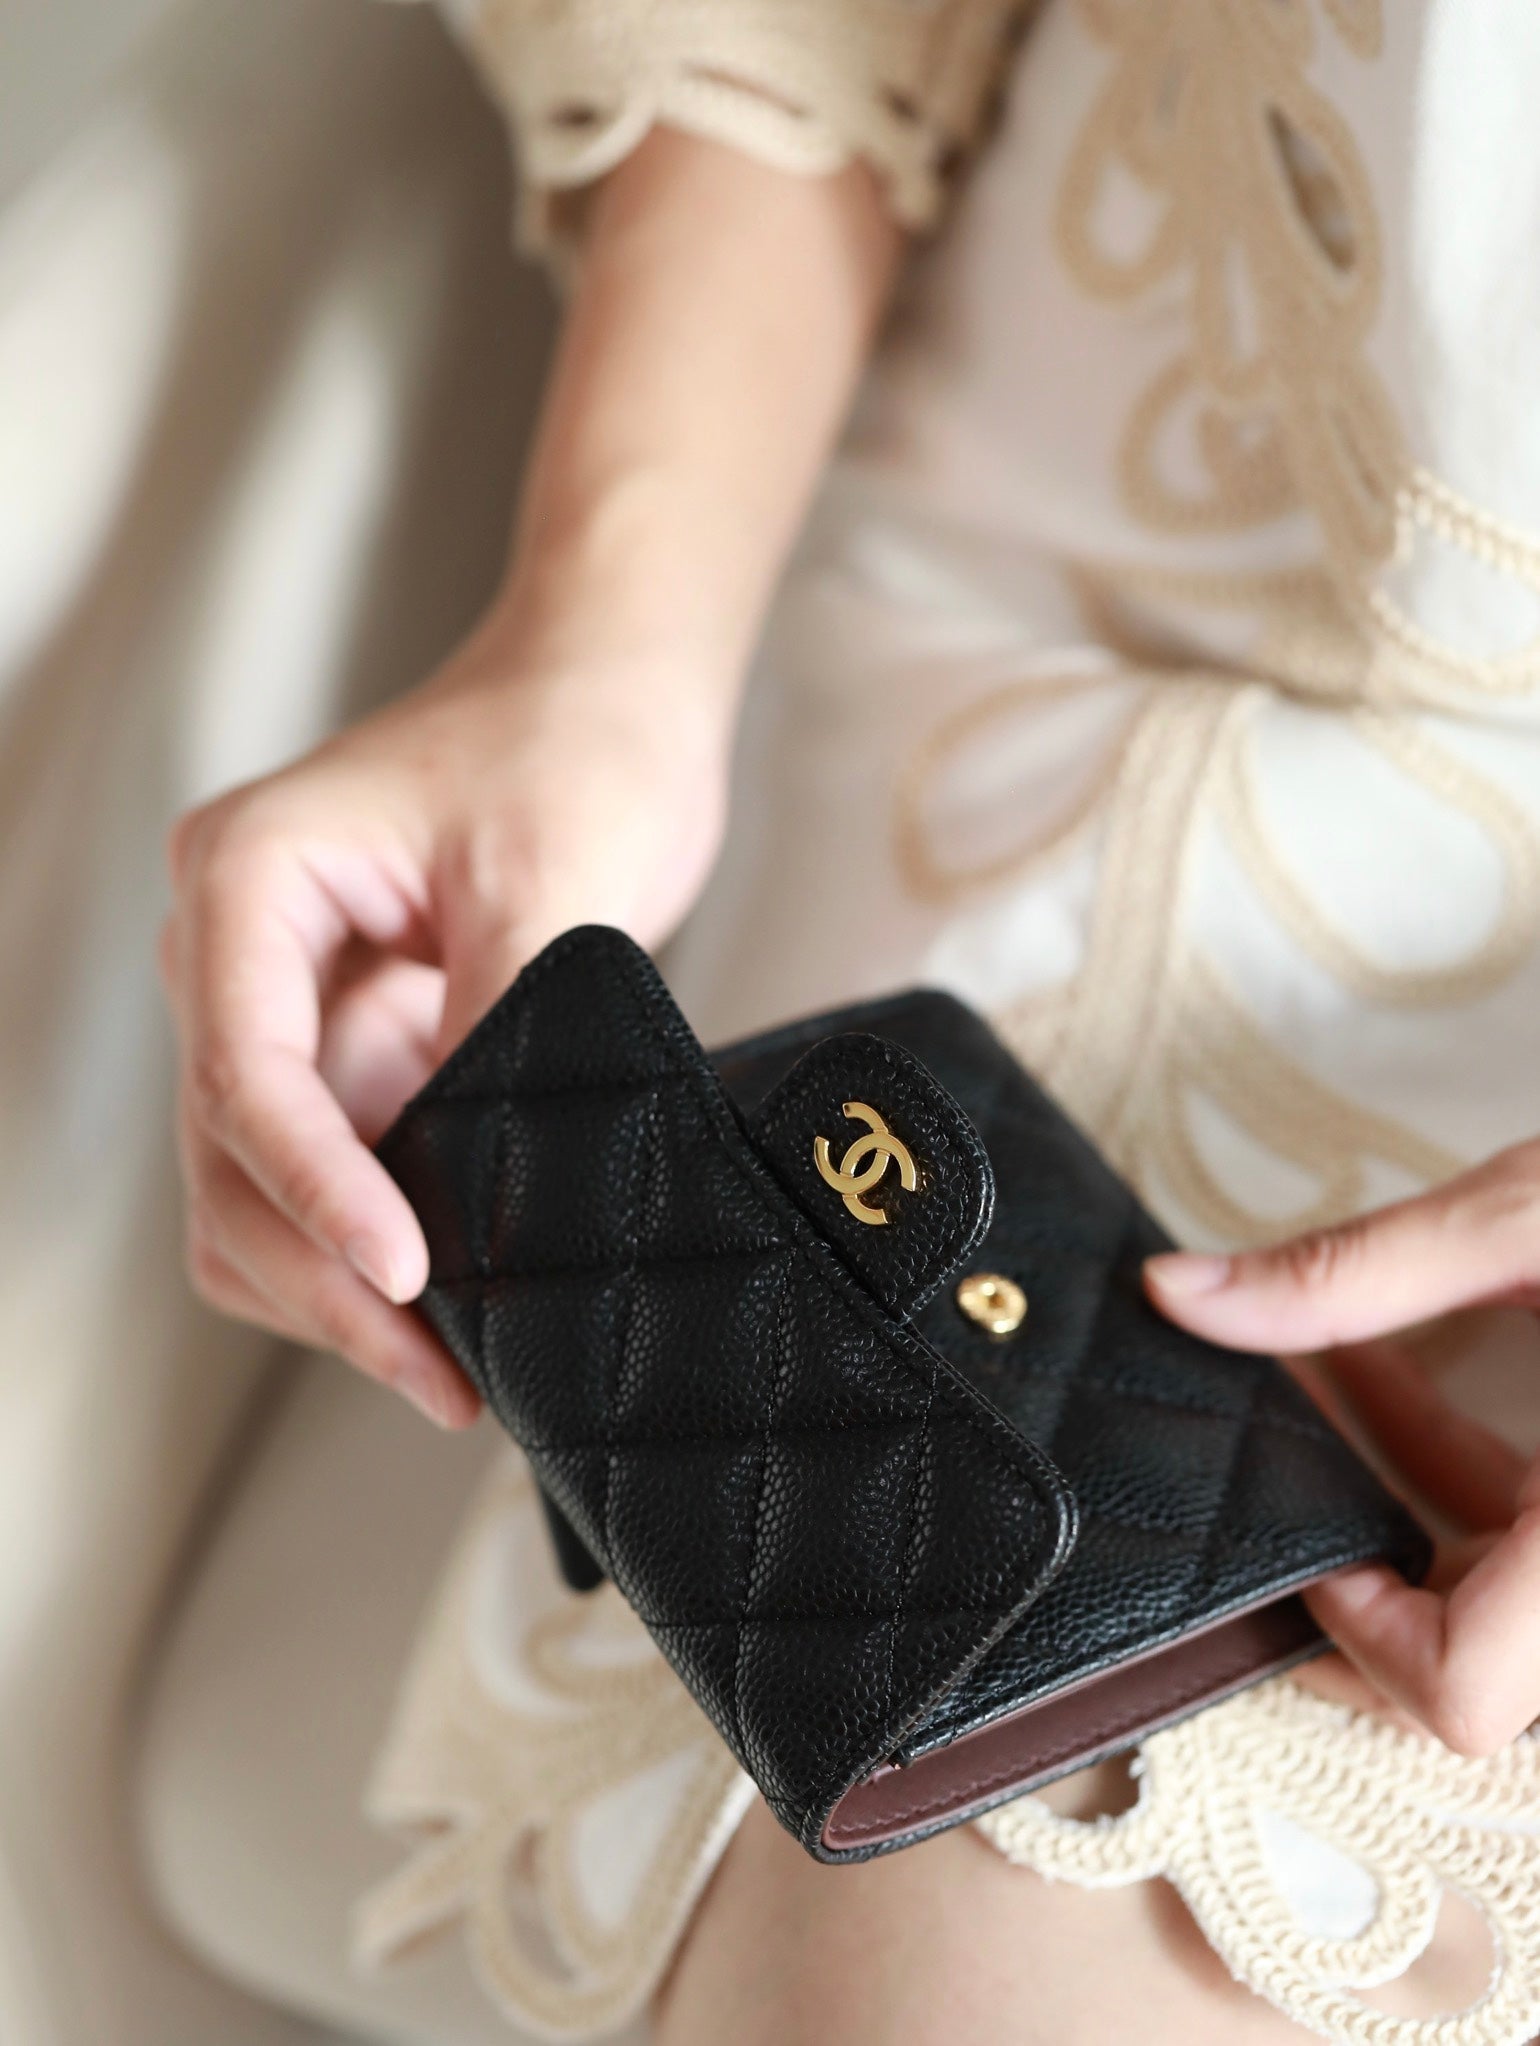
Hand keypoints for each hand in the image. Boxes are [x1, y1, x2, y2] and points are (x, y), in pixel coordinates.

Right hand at [163, 609, 729, 1427]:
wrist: (610, 696)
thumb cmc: (576, 742)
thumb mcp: (550, 878)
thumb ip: (503, 1030)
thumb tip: (489, 1197)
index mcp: (251, 879)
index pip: (246, 1075)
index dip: (321, 1193)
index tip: (409, 1276)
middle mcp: (239, 952)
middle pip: (230, 1162)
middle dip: (324, 1278)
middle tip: (439, 1371)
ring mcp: (286, 1009)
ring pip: (258, 1198)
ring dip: (336, 1289)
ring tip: (452, 1366)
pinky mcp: (352, 1052)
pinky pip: (332, 1181)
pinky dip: (376, 1253)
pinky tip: (459, 1310)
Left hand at [1145, 1142, 1539, 1755]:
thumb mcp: (1533, 1214)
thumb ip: (1352, 1272)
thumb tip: (1179, 1294)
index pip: (1466, 1694)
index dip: (1361, 1633)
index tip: (1312, 1532)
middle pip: (1486, 1663)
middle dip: (1375, 1569)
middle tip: (1296, 1467)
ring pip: (1516, 1601)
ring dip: (1413, 1504)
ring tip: (1336, 1378)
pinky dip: (1475, 1477)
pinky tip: (1403, 1370)